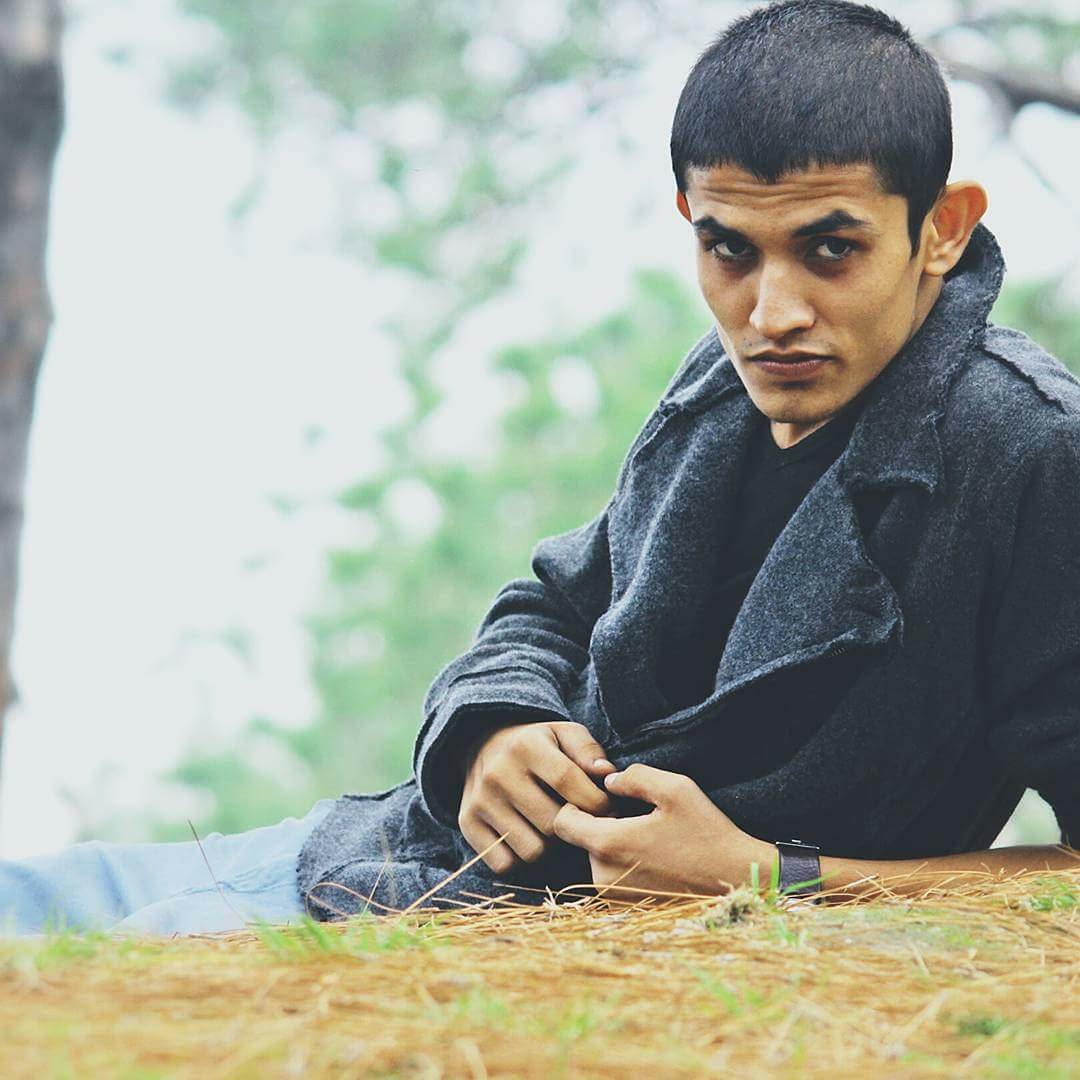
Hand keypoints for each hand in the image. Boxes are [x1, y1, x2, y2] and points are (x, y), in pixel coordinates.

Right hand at [459, 719, 617, 873]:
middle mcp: (498, 773)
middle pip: (551, 823)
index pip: (567, 782)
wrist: (484, 744)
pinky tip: (528, 836)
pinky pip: (505, 864)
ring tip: (551, 827)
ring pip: (531, 850)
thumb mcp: (563, 734)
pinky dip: (521, 858)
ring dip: (549, 847)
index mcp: (525, 746)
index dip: (596, 802)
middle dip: (573, 826)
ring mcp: (480, 801)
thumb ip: (588, 750)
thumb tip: (606, 775)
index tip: (607, 808)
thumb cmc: (537, 745)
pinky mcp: (467, 824)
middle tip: (579, 821)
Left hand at [552, 762, 768, 899]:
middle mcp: (604, 877)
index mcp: (610, 845)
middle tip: (636, 816)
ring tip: (649, 837)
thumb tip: (605, 779)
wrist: (738, 881)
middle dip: (597, 823)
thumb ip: (633, 777)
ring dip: (611, 843)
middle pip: (578, 840)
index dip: (577, 803)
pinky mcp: (626, 909)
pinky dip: (622, 863)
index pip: (562, 821)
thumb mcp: (676, 789)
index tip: (605, 799)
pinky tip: (653, 856)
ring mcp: (614, 898)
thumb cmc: (708, 833)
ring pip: (594, 857)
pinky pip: (609, 877)